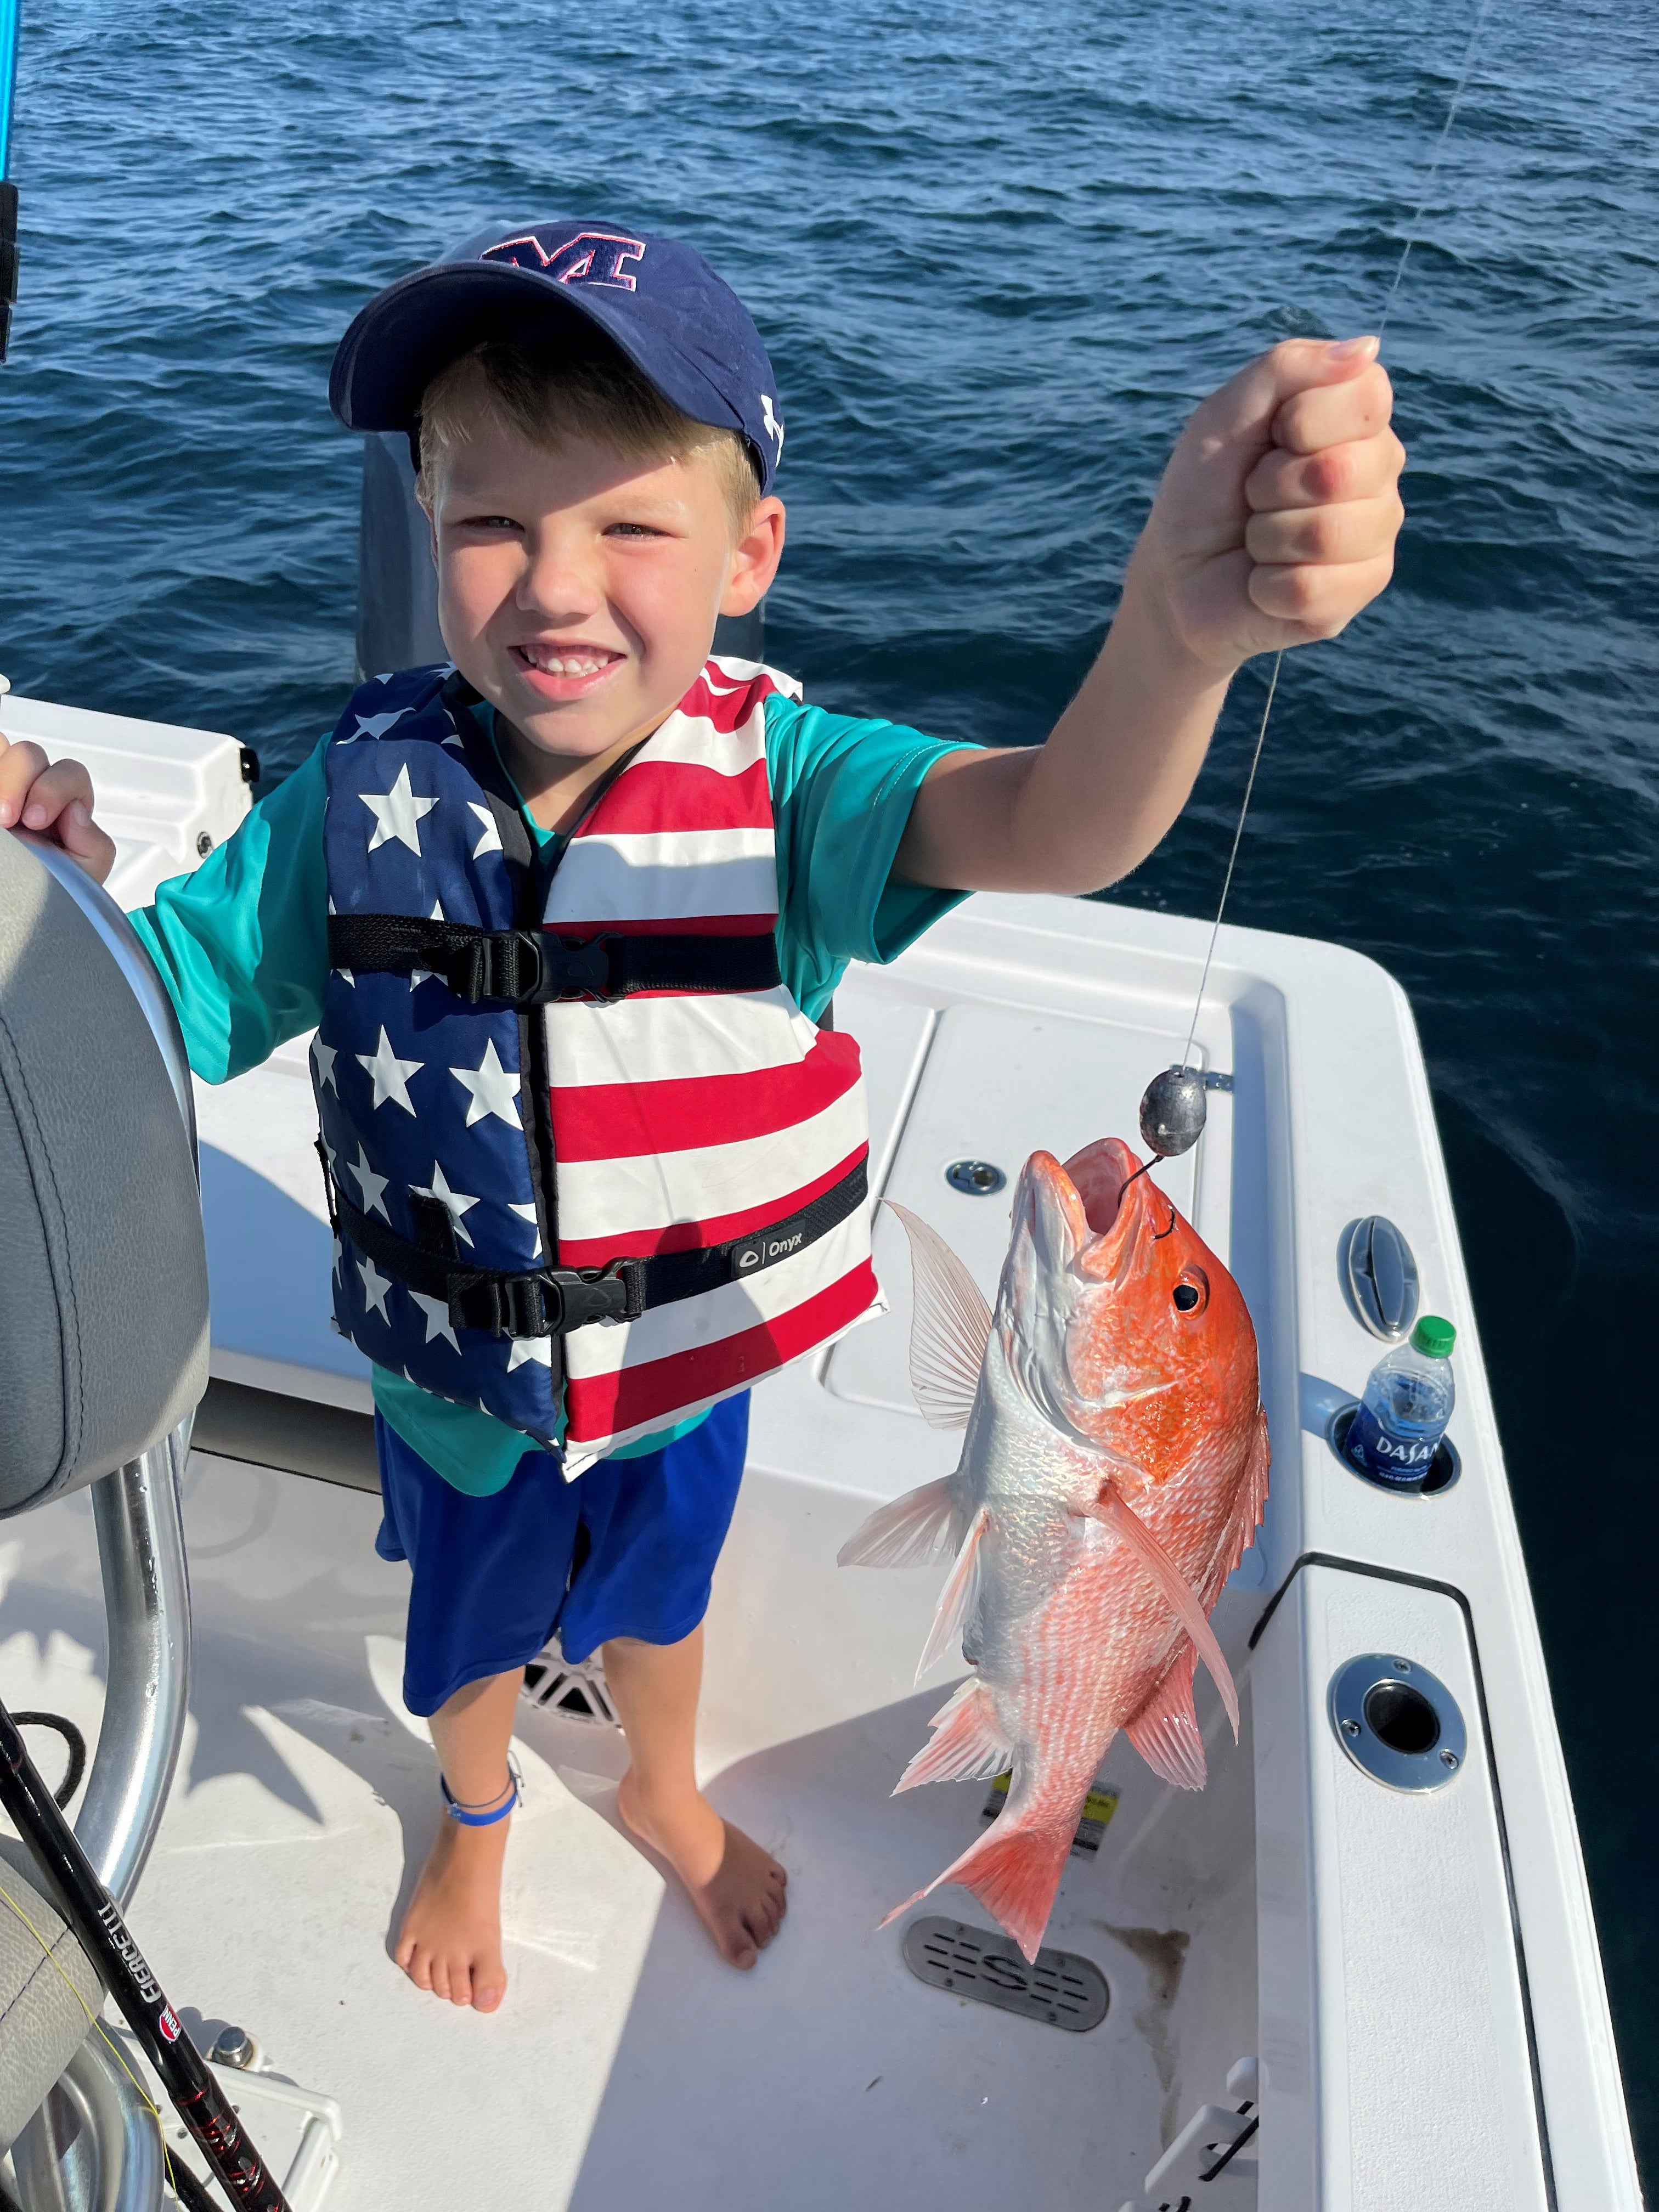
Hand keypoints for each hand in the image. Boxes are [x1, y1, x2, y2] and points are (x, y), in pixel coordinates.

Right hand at [0, 729, 116, 881]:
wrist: (19, 907)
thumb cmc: (55, 890)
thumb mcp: (86, 873)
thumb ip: (94, 845)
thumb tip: (75, 813)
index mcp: (65, 805)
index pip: (69, 774)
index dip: (54, 789)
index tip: (36, 820)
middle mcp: (34, 790)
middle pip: (30, 755)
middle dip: (19, 781)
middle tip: (8, 819)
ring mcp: (6, 789)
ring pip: (3, 750)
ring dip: (2, 780)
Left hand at [1131, 336, 1404, 673]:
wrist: (1177, 577)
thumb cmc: (1203, 493)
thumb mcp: (1224, 417)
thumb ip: (1285, 369)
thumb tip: (1366, 347)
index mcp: (1355, 417)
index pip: (1365, 395)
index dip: (1300, 420)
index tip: (1268, 438)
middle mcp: (1379, 469)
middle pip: (1343, 469)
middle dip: (1272, 486)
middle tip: (1254, 498)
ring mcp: (1377, 531)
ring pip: (1328, 532)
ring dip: (1268, 538)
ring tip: (1259, 541)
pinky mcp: (1362, 589)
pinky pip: (1313, 587)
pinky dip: (1267, 586)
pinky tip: (1265, 583)